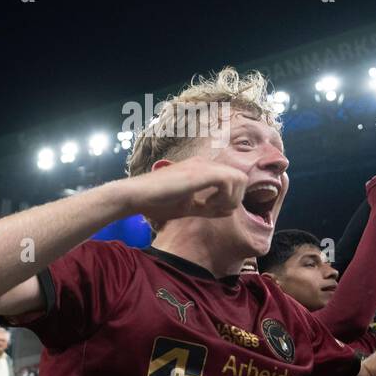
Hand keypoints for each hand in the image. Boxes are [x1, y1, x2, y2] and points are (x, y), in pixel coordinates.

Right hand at [125, 157, 246, 224]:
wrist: (135, 196)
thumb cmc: (155, 202)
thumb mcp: (187, 207)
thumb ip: (208, 208)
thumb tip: (229, 211)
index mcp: (200, 169)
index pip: (231, 180)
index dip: (229, 199)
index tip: (212, 211)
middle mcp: (204, 163)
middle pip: (240, 178)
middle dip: (234, 198)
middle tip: (215, 210)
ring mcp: (202, 166)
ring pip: (239, 179)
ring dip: (230, 198)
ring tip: (210, 208)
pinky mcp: (200, 173)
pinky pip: (228, 182)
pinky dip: (223, 197)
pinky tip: (206, 205)